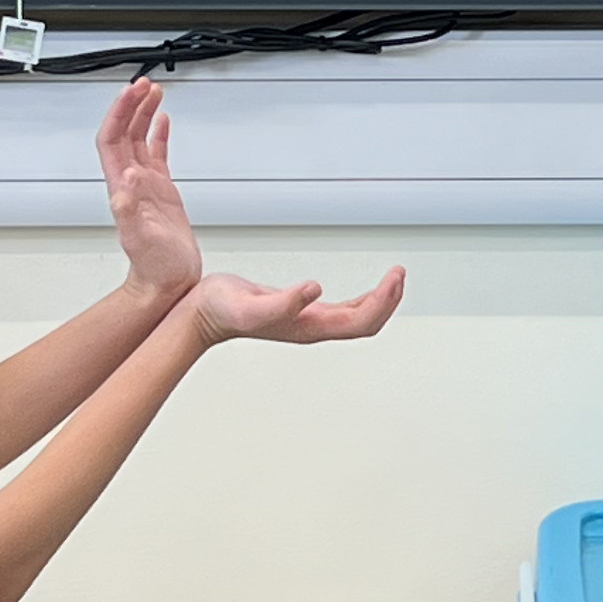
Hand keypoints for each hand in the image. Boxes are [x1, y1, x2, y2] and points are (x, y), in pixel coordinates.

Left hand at [98, 80, 202, 302]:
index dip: (118, 113)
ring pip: (138, 139)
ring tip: (153, 93)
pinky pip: (157, 154)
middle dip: (130, 105)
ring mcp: (145, 185)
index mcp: (122, 187)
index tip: (131, 93)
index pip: (112, 139)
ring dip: (142, 114)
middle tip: (144, 83)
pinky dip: (159, 134)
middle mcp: (130, 182)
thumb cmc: (155, 265)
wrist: (167, 281)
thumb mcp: (141, 238)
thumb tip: (128, 177)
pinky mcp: (162, 191)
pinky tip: (164, 121)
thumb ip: (131, 208)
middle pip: (123, 132)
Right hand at [193, 265, 406, 346]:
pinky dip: (363, 298)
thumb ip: (284, 302)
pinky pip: (344, 310)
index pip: (359, 322)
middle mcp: (313, 327)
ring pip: (357, 318)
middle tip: (399, 273)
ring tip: (393, 278)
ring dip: (379, 300)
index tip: (393, 278)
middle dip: (388, 300)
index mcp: (308, 328)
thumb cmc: (222, 310)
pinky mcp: (302, 311)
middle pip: (365, 322)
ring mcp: (309, 321)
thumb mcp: (251, 304)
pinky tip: (367, 289)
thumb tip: (314, 290)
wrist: (203, 314)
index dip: (382, 302)